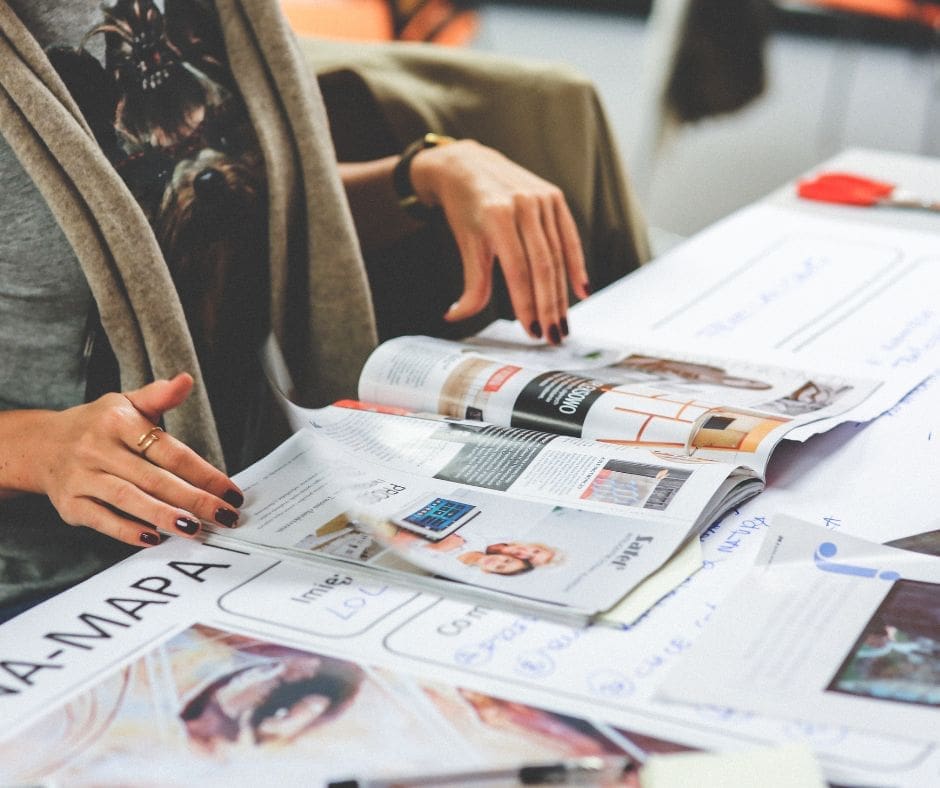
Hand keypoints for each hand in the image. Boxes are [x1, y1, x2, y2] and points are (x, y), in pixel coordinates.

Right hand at [32, 373, 242, 546]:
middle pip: (154, 478)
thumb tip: (186, 381)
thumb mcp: (126, 403)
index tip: (229, 491)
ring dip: (164, 516)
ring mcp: (82, 478)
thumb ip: (159, 396)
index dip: (203, 473)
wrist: (41, 445)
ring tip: (194, 529)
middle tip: (223, 515)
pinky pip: (102, 520)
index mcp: (118, 422)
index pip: (170, 451)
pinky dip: (127, 531)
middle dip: (193, 500)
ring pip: (128, 499)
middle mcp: (98, 449)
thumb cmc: (97, 425)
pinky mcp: (70, 504)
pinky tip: (154, 538)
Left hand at [410, 139, 589, 343]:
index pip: (518, 270)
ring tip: (562, 322)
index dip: (527, 304)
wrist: (468, 165)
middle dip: (549, 306)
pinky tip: (581, 291)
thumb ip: (470, 283)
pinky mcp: (555, 197)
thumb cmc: (464, 208)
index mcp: (498, 216)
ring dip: (562, 294)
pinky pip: (570, 237)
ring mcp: (542, 199)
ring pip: (557, 256)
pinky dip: (576, 265)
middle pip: (542, 266)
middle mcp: (523, 205)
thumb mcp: (466, 243)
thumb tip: (456, 316)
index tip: (532, 331)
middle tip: (553, 336)